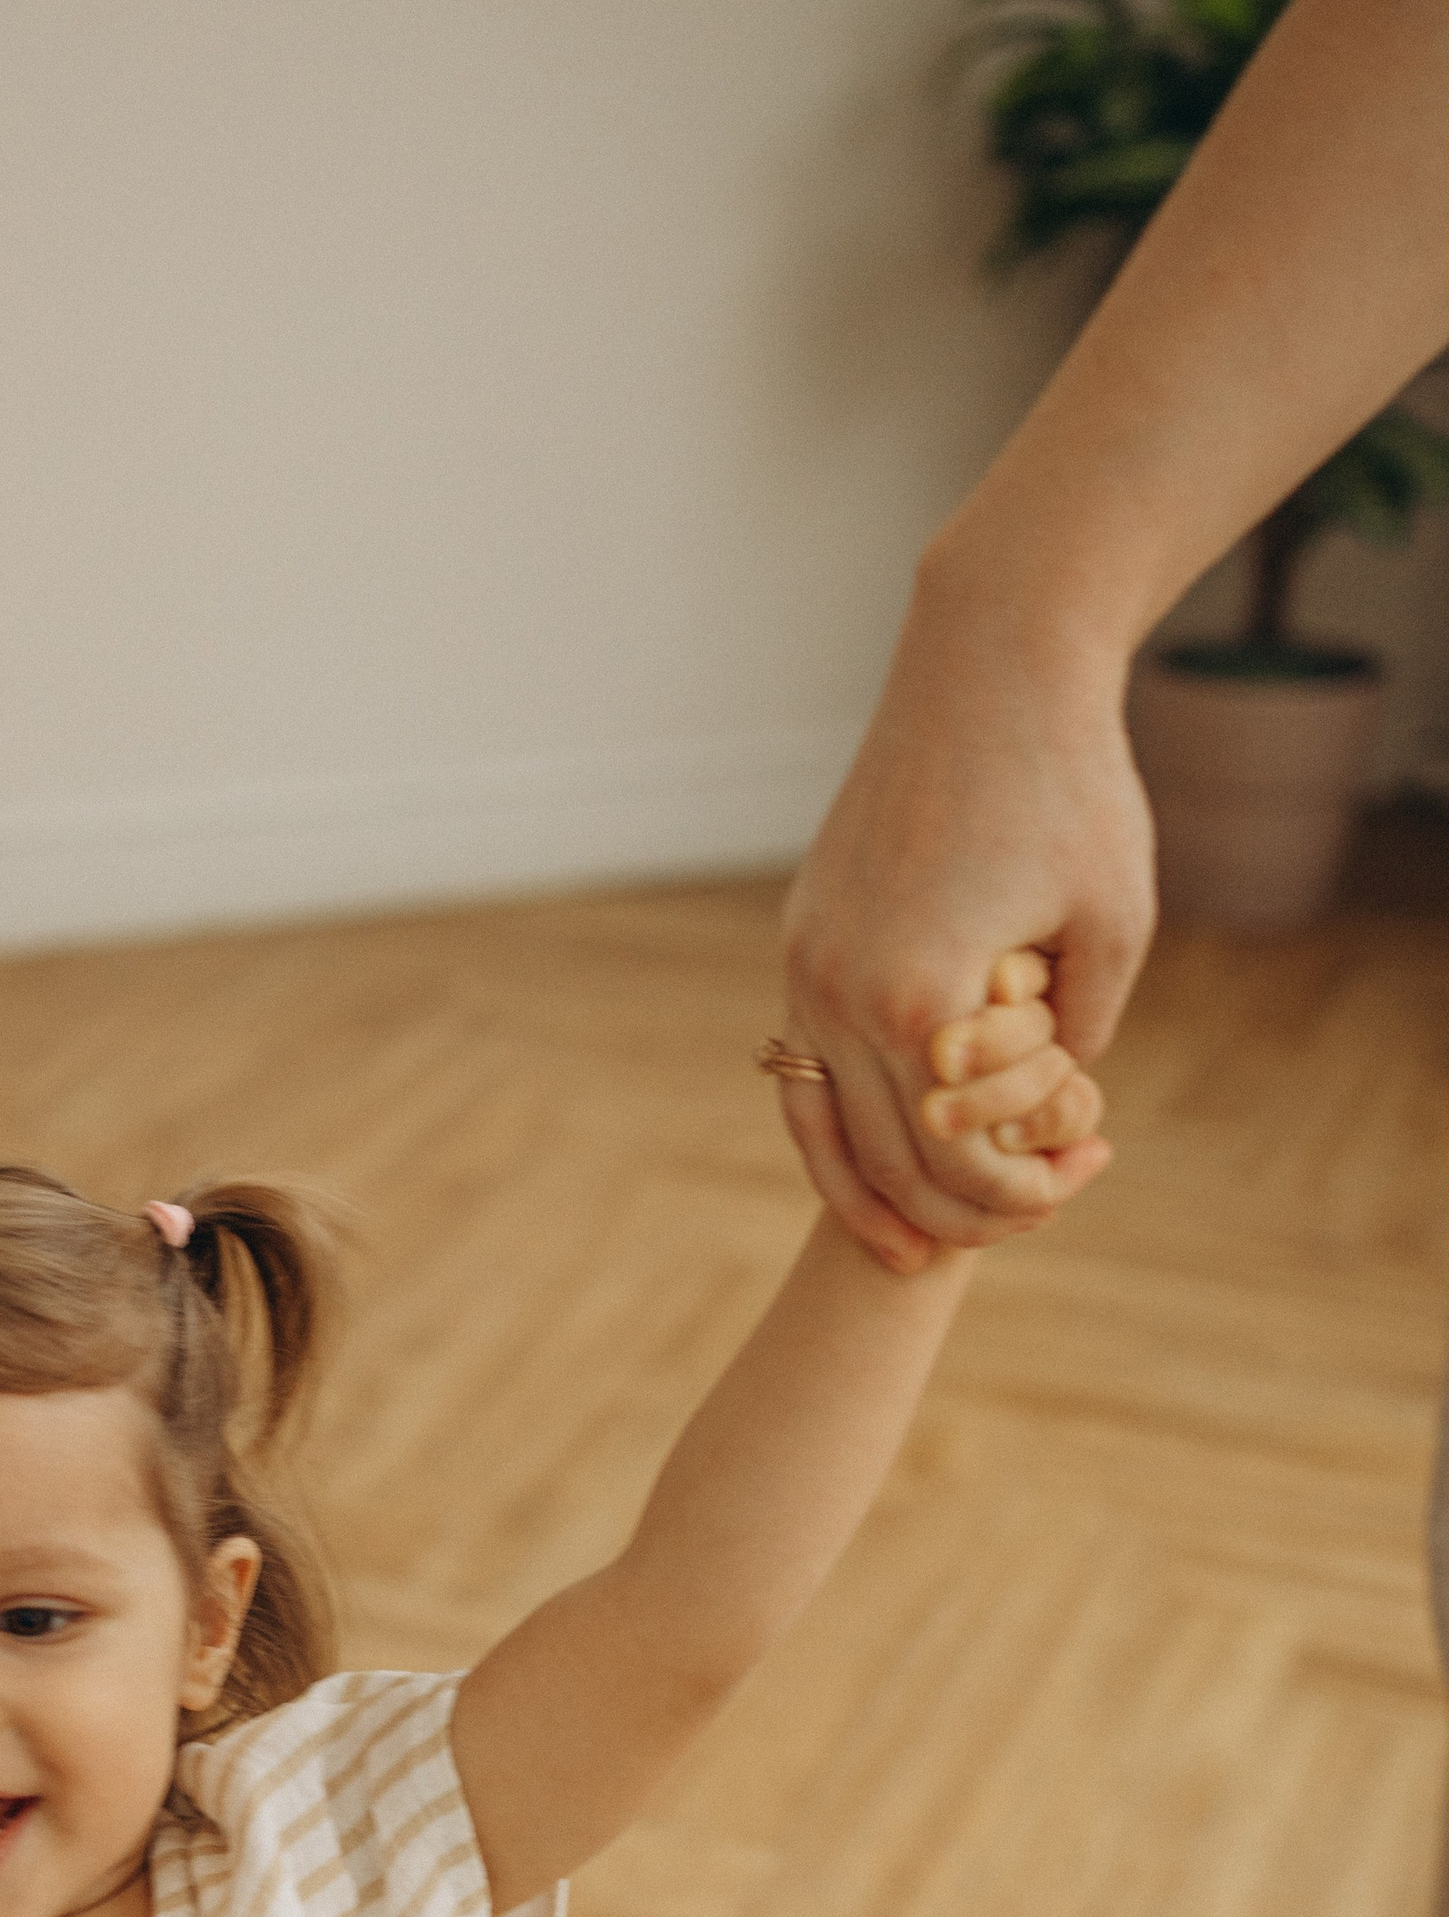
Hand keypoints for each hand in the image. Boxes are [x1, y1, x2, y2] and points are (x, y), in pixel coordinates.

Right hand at [779, 570, 1151, 1269]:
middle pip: (886, 1161)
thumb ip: (1080, 1035)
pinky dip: (835, 1131)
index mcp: (920, 996)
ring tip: (920, 1245)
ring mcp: (806, 968)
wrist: (987, 670)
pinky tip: (875, 1164)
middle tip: (1021, 1220)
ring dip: (874, 1198)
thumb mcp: (1116, 925)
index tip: (1076, 1183)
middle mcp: (841, 992)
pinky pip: (804, 1069)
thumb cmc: (1072, 786)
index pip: (952, 1157)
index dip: (1018, 1196)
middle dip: (956, 1212)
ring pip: (823, 1129)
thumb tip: (1047, 1104)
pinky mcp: (800, 942)